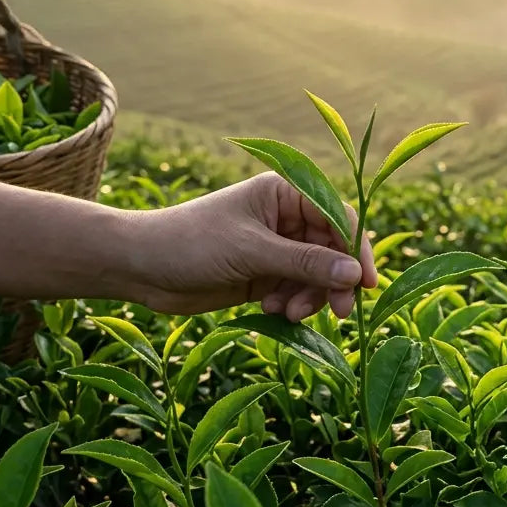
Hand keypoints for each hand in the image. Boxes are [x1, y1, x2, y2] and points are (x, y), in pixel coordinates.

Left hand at [129, 172, 377, 318]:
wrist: (139, 267)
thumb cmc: (191, 243)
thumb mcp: (251, 251)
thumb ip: (305, 263)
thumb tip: (356, 273)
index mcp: (285, 193)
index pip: (337, 217)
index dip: (356, 248)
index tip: (367, 282)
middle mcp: (286, 218)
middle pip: (332, 250)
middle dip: (334, 281)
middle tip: (341, 312)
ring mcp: (276, 248)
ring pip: (317, 276)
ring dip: (310, 297)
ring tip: (287, 313)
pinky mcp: (265, 275)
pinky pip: (297, 291)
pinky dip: (291, 304)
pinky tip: (270, 310)